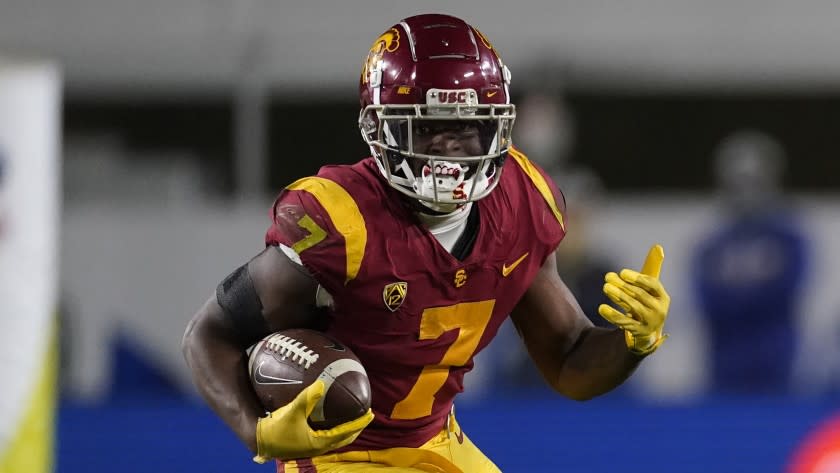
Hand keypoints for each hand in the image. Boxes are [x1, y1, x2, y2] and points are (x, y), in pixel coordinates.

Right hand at [253, 380, 374, 462]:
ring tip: (353, 418)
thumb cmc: (276, 429)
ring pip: (336, 439)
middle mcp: (318, 447)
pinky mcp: (305, 444)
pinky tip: (330, 418)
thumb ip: (307, 398)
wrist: (260, 440)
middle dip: (357, 428)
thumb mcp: (292, 411)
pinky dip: (334, 429)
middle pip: (345, 438)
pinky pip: (326, 437)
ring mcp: (312, 447)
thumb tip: (322, 384)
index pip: (346, 432)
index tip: (370, 414)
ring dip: (346, 430)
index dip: (359, 423)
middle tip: (366, 416)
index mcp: (320, 442)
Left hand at [598, 244, 670, 355]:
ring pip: (633, 307)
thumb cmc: (648, 302)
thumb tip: (658, 246)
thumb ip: (652, 267)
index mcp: (663, 296)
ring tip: (606, 287)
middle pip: (640, 295)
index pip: (653, 285)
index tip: (622, 272)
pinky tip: (601, 308)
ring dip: (618, 297)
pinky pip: (625, 323)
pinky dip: (613, 315)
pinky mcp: (638, 332)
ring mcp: (650, 322)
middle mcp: (659, 310)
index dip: (638, 278)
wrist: (648, 331)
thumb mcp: (650, 286)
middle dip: (623, 285)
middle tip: (607, 277)